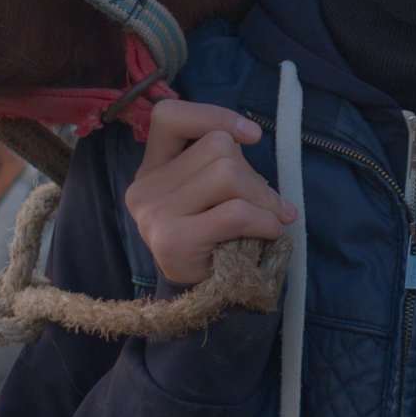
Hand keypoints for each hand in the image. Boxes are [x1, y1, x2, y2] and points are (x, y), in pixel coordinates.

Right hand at [123, 101, 295, 286]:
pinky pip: (235, 212)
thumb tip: (249, 136)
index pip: (168, 116)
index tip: (251, 136)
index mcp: (151, 168)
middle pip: (217, 147)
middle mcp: (145, 187)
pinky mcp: (173, 241)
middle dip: (255, 174)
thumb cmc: (213, 240)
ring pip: (228, 173)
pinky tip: (270, 232)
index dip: (213, 115)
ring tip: (270, 218)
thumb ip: (219, 163)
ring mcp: (155, 214)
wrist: (200, 300)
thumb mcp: (209, 194)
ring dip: (264, 197)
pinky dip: (265, 219)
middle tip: (267, 202)